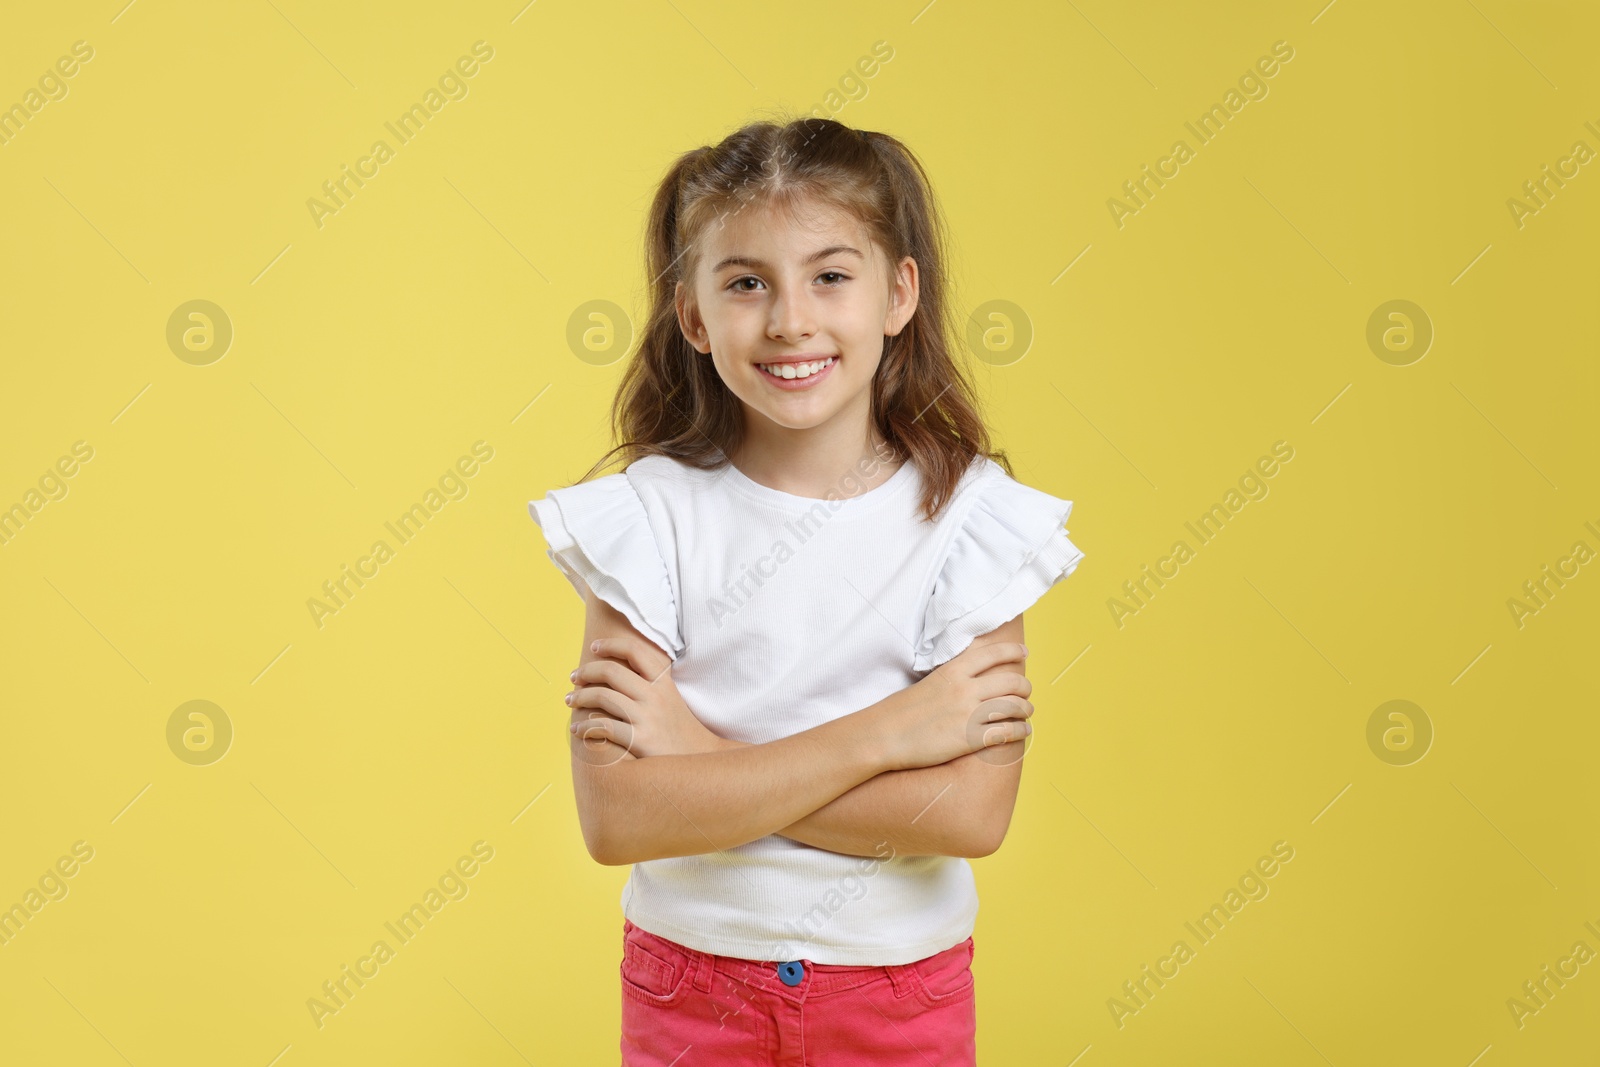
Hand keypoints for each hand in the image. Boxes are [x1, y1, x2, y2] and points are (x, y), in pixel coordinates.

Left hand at [567, 635, 723, 758]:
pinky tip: (578, 729)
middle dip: (586, 672)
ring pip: (603, 697)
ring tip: (570, 701)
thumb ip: (649, 682)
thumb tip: (613, 670)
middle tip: (573, 678)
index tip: (594, 647)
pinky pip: (603, 727)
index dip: (611, 645)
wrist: (697, 759)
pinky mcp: (640, 741)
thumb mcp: (670, 697)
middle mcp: (655, 696)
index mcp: (663, 681)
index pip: (635, 651)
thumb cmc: (677, 728)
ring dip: (579, 697)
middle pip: (611, 671)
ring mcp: (648, 718)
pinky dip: (585, 726)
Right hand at [878, 640, 1031, 771]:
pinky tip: (1023, 731)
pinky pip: (1006, 733)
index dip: (1013, 651)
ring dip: (1026, 709)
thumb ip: (951, 678)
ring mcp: (968, 714)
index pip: (992, 654)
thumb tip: (970, 678)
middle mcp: (964, 689)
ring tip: (1026, 713)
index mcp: (953, 671)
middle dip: (1024, 687)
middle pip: (1011, 681)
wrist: (882, 735)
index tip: (1024, 652)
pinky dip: (1020, 731)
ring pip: (1014, 707)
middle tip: (1026, 692)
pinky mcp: (969, 739)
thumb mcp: (927, 682)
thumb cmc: (900, 711)